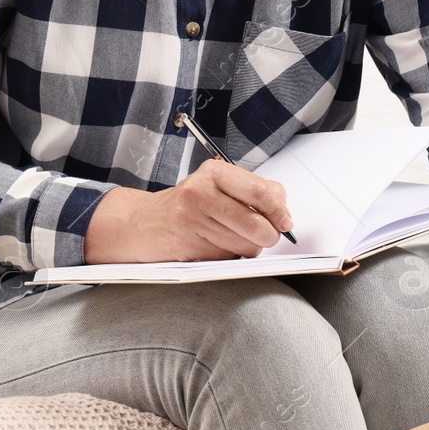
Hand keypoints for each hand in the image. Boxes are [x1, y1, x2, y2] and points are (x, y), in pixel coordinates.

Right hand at [84, 158, 293, 263]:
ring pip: (245, 245)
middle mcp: (201, 192)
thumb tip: (284, 215)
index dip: (280, 212)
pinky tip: (216, 244)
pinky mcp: (188, 244)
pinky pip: (227, 257)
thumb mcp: (220, 186)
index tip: (285, 222)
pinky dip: (230, 256)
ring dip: (248, 248)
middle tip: (265, 236)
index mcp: (215, 172)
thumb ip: (255, 193)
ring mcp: (192, 219)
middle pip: (257, 224)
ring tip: (233, 237)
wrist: (143, 222)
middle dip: (268, 236)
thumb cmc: (189, 204)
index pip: (262, 193)